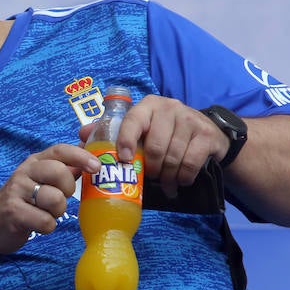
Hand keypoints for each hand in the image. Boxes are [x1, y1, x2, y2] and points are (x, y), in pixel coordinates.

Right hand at [0, 143, 100, 254]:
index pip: (60, 150)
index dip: (81, 156)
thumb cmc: (22, 202)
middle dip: (68, 190)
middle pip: (60, 173)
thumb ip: (64, 168)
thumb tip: (91, 156)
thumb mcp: (40, 180)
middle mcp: (25, 172)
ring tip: (45, 212)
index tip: (96, 167)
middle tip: (60, 198)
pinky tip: (37, 224)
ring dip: (57, 211)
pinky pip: (46, 221)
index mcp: (34, 162)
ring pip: (55, 199)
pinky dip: (47, 226)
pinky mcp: (13, 212)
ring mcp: (17, 191)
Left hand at [90, 94, 228, 198]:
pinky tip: (180, 181)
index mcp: (148, 105)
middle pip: (155, 147)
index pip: (133, 120)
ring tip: (165, 183)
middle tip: (149, 178)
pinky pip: (190, 162)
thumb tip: (81, 134)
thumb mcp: (142, 129)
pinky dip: (183, 177)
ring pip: (172, 157)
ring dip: (167, 177)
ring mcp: (190, 120)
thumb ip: (112, 131)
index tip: (124, 159)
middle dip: (150, 168)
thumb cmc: (165, 133)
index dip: (126, 140)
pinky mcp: (206, 135)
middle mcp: (169, 108)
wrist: (208, 134)